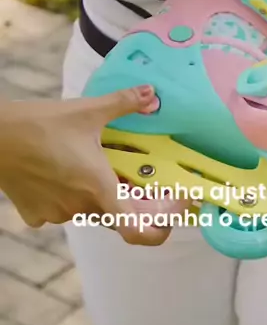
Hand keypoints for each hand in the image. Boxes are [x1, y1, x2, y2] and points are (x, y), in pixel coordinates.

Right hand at [0, 86, 173, 245]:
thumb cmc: (39, 124)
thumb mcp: (86, 111)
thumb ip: (123, 104)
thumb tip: (150, 92)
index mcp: (99, 188)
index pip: (137, 231)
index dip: (160, 227)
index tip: (171, 210)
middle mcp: (80, 208)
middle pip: (117, 215)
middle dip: (131, 201)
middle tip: (134, 178)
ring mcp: (57, 214)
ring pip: (88, 210)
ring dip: (96, 194)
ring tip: (90, 165)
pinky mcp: (36, 215)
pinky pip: (60, 210)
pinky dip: (66, 195)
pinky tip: (59, 173)